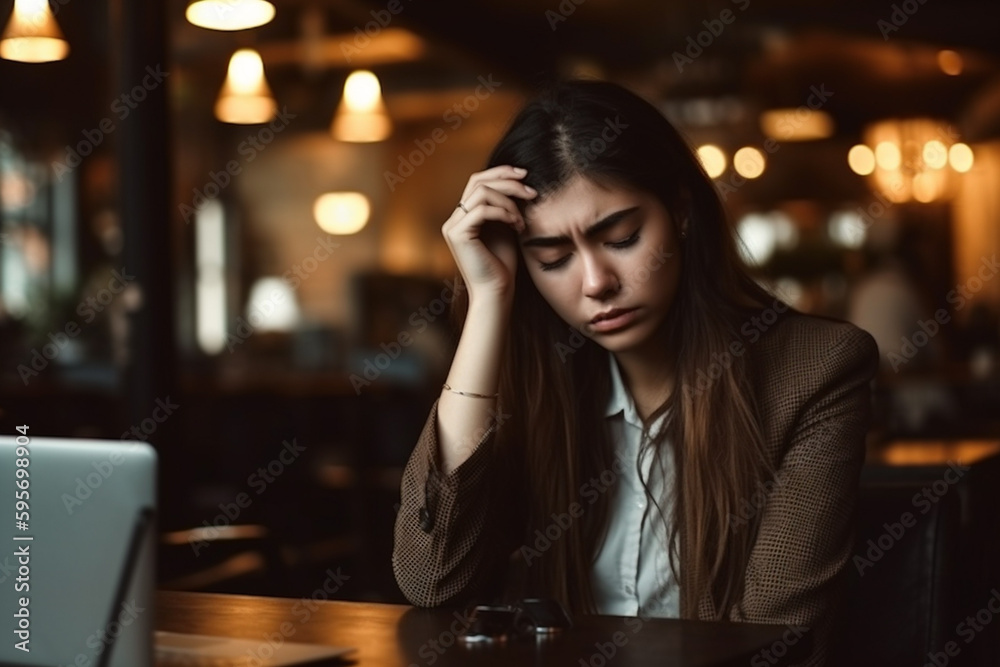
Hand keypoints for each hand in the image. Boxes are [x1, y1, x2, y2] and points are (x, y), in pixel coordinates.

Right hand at [441, 165, 536, 302]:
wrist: (497, 293)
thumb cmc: (503, 266)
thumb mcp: (506, 228)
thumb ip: (504, 206)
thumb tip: (517, 182)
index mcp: (463, 216)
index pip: (478, 181)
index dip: (501, 172)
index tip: (525, 175)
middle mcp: (454, 219)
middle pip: (478, 181)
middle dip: (508, 182)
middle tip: (531, 191)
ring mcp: (453, 226)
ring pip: (481, 193)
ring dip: (509, 202)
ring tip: (522, 220)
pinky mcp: (458, 234)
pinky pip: (482, 210)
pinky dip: (504, 213)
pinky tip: (517, 226)